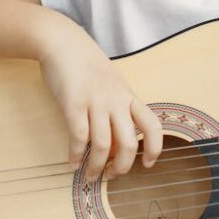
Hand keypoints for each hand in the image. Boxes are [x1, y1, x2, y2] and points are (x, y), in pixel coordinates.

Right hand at [36, 18, 162, 182]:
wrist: (63, 42)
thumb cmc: (86, 63)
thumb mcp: (111, 82)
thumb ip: (117, 106)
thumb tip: (116, 140)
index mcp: (128, 96)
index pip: (152, 125)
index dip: (155, 148)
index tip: (148, 164)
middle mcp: (116, 100)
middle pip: (129, 143)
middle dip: (122, 167)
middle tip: (112, 176)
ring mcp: (95, 101)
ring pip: (104, 145)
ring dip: (97, 167)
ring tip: (90, 177)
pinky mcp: (73, 103)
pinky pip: (78, 137)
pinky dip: (75, 156)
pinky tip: (72, 164)